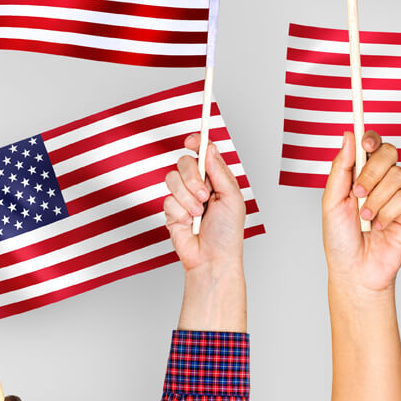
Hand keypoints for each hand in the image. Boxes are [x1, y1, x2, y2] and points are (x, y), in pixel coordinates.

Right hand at [164, 134, 246, 330]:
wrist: (213, 258)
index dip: (196, 143)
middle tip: (204, 195)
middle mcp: (199, 185)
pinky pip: (168, 200)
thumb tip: (209, 147)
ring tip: (198, 214)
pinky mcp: (171, 211)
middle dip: (193, 177)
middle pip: (184, 162)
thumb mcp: (231, 198)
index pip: (203, 153)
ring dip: (187, 198)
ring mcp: (183, 197)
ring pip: (172, 179)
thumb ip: (219, 172)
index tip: (192, 141)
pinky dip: (180, 212)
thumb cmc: (228, 232)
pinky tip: (189, 223)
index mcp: (216, 179)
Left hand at [322, 131, 400, 295]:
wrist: (354, 271)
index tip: (365, 144)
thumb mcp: (332, 200)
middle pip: (389, 153)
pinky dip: (388, 213)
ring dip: (377, 199)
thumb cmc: (340, 239)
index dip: (371, 138)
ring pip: (398, 176)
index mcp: (361, 174)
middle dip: (371, 172)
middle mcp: (381, 181)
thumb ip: (341, 167)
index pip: (372, 145)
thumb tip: (348, 136)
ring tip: (366, 218)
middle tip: (358, 192)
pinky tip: (380, 227)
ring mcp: (398, 196)